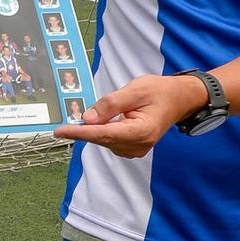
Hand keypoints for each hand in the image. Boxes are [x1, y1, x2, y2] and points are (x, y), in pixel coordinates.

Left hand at [56, 73, 207, 157]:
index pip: (104, 134)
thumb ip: (110, 104)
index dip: (80, 132)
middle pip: (102, 138)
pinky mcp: (132, 148)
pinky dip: (102, 131)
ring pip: (104, 140)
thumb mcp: (135, 90)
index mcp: (141, 131)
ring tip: (106, 111)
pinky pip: (109, 140)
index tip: (60, 131)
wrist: (179, 99)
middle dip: (84, 129)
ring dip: (96, 128)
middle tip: (68, 121)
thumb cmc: (160, 91)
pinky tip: (107, 120)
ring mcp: (136, 150)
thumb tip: (87, 118)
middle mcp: (138, 145)